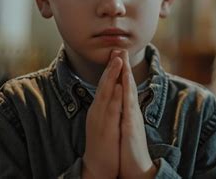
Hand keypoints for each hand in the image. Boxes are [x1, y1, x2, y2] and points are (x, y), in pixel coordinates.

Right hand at [82, 52, 122, 178]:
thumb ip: (108, 106)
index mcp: (99, 108)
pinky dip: (114, 97)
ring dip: (112, 76)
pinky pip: (110, 110)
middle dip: (111, 66)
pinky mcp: (105, 129)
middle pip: (104, 84)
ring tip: (118, 61)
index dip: (111, 69)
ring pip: (106, 93)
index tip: (116, 53)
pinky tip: (117, 87)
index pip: (105, 84)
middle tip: (117, 50)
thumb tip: (114, 92)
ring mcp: (100, 119)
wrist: (97, 166)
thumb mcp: (105, 121)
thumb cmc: (103, 143)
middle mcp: (97, 110)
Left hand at [118, 50, 156, 178]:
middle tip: (121, 48)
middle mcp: (131, 111)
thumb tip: (121, 100)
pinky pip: (128, 108)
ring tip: (123, 59)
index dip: (120, 71)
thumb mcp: (125, 126)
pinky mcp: (131, 127)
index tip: (117, 55)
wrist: (136, 167)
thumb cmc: (129, 148)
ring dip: (126, 75)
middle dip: (124, 66)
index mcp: (127, 110)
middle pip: (127, 84)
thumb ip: (124, 112)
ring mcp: (132, 118)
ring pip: (129, 92)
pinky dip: (126, 95)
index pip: (124, 86)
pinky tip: (125, 85)